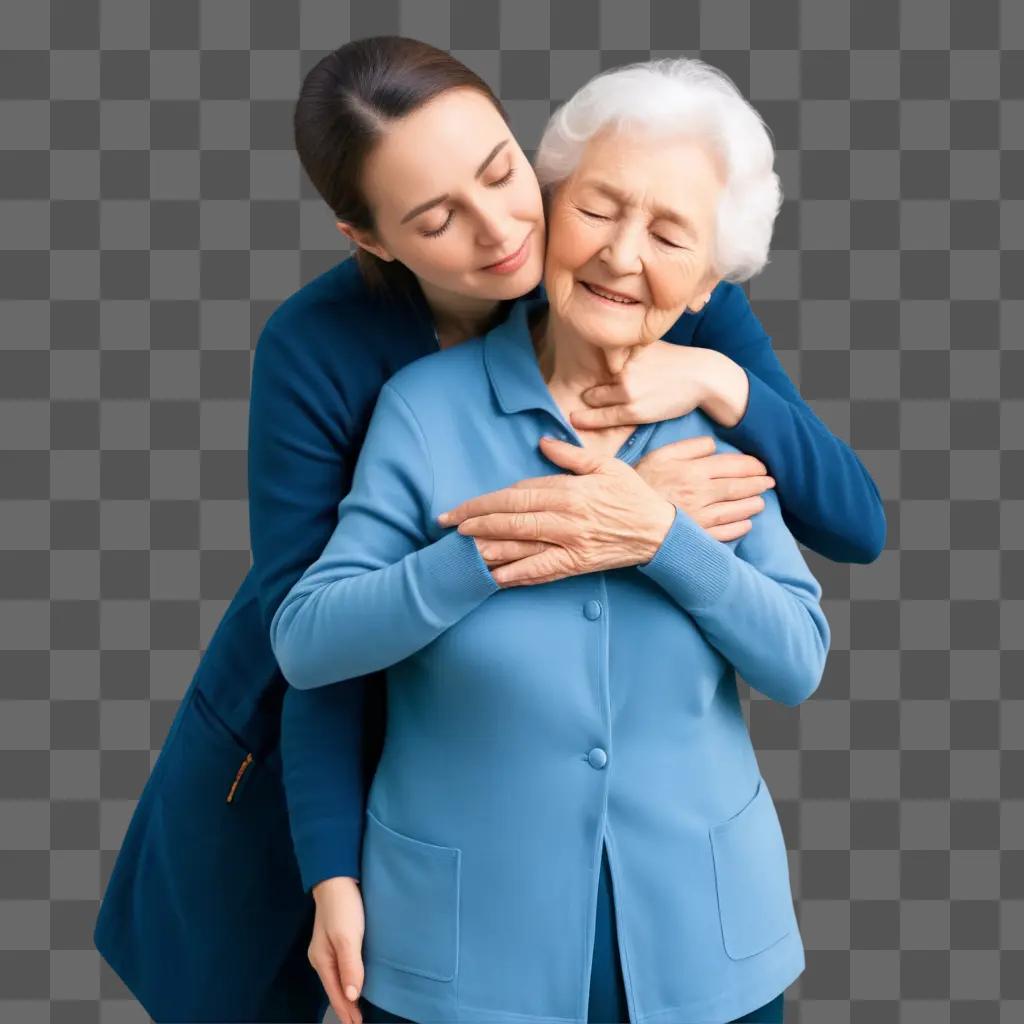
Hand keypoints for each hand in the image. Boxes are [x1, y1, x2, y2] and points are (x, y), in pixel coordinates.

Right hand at [308, 876, 364, 1023]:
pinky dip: (348, 978)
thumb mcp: (347, 936)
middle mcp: (322, 957)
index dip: (346, 1011)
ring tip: (358, 1009)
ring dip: (347, 994)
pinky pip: (342, 966)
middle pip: (334, 988)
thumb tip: (352, 996)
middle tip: (358, 1022)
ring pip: (338, 978)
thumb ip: (349, 966)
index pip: (335, 993)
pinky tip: (356, 981)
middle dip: (345, 1007)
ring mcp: (328, 947)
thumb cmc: (343, 906)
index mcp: (322, 960)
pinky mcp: (337, 938)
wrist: (337, 876)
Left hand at [437, 436, 676, 586]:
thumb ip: (571, 456)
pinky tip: (494, 577)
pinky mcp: (577, 564)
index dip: (488, 499)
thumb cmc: (632, 495)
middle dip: (475, 520)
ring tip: (460, 548)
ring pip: (522, 543)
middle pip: (512, 517)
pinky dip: (516, 574)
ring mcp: (571, 542)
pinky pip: (541, 570)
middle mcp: (566, 516)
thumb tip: (542, 442)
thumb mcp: (606, 466)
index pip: (519, 493)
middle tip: (448, 524)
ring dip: (488, 545)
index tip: (464, 506)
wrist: (660, 531)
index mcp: (570, 489)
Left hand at [569, 340, 712, 429]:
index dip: (583, 372)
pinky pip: (604, 418)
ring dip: (584, 407)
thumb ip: (625, 350)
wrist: (702, 376)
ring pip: (594, 400)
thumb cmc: (676, 361)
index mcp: (624, 352)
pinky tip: (575, 421)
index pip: (593, 363)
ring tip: (573, 413)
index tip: (567, 378)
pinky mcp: (635, 411)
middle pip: (591, 381)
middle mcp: (623, 370)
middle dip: (583, 390)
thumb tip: (603, 352)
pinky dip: (587, 420)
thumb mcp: (648, 346)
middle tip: (574, 397)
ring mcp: (628, 391)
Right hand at [634, 436, 774, 542]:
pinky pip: (723, 534)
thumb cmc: (640, 482)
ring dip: (752, 505)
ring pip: (735, 511)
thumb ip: (689, 447)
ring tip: (760, 502)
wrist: (622, 514)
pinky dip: (738, 529)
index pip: (732, 466)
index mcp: (694, 471)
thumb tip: (713, 445)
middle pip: (738, 488)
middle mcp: (701, 494)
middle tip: (769, 483)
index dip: (751, 466)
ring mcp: (699, 517)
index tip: (761, 467)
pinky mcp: (694, 536)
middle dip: (757, 484)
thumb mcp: (660, 454)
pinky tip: (746, 525)